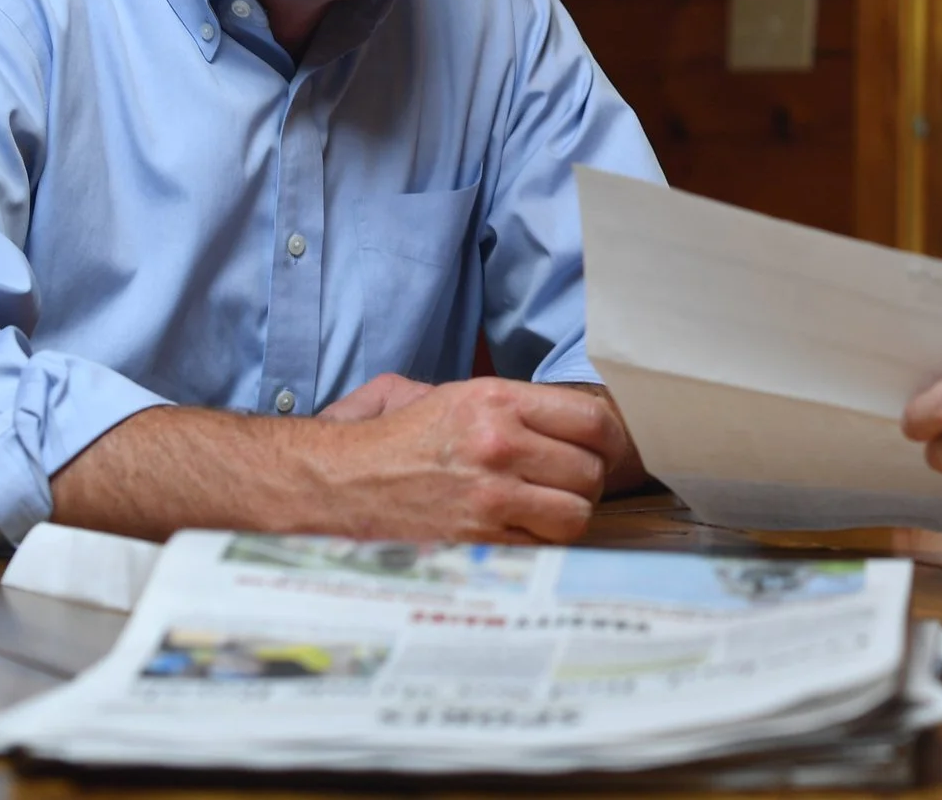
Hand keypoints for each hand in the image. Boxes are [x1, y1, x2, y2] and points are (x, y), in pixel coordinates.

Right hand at [309, 376, 628, 543]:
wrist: (333, 485)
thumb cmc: (391, 442)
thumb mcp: (443, 394)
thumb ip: (503, 400)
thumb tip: (560, 414)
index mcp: (495, 401)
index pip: (592, 419)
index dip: (607, 441)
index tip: (601, 452)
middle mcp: (499, 444)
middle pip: (591, 471)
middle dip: (585, 481)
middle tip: (563, 486)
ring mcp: (490, 496)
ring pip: (576, 513)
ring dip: (567, 516)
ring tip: (545, 512)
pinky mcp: (478, 541)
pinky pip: (544, 547)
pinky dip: (539, 544)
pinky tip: (517, 533)